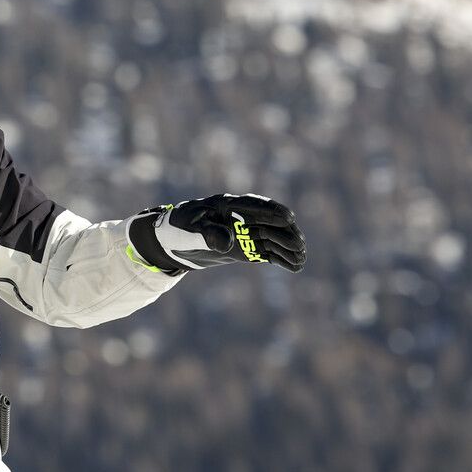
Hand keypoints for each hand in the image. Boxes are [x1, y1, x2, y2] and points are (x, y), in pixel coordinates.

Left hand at [128, 193, 305, 273]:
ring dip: (287, 247)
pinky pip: (267, 252)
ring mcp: (244, 232)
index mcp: (226, 205)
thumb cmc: (177, 229)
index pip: (253, 205)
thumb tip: (228, 241)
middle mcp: (239, 217)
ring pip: (271, 238)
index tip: (288, 217)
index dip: (271, 211)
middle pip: (269, 222)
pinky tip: (295, 266)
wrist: (170, 241)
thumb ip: (207, 233)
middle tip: (299, 244)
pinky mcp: (245, 248)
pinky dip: (281, 258)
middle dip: (285, 233)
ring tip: (301, 258)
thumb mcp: (188, 230)